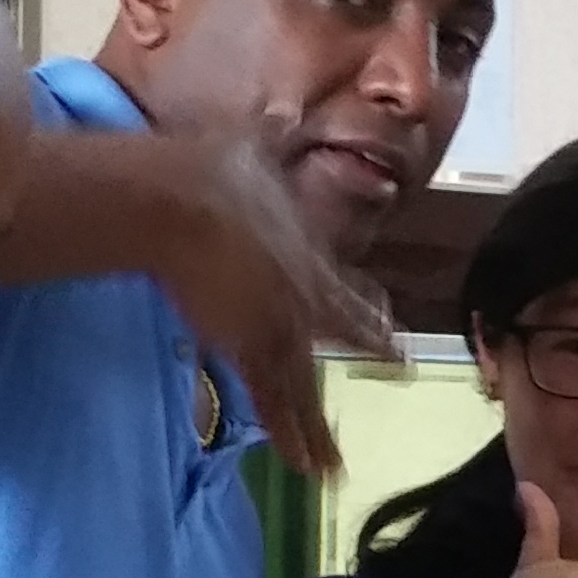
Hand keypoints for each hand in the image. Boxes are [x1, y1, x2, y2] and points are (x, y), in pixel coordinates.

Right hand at [148, 134, 394, 476]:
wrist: (181, 202)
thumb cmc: (212, 170)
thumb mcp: (255, 143)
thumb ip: (274, 132)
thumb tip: (284, 111)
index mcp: (308, 252)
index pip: (343, 290)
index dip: (363, 311)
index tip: (386, 327)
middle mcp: (304, 295)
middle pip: (340, 334)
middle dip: (369, 351)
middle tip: (396, 369)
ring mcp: (279, 327)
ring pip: (304, 386)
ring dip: (320, 426)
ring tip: (334, 464)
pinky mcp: (246, 350)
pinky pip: (273, 402)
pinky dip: (290, 434)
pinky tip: (304, 466)